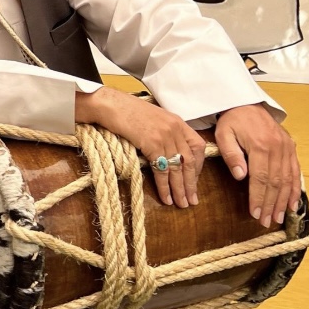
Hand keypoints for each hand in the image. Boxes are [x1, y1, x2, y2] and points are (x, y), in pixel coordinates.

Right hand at [74, 86, 206, 207]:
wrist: (110, 105)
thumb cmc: (126, 112)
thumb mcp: (152, 119)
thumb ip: (163, 133)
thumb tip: (166, 153)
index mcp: (177, 121)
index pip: (197, 146)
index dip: (198, 166)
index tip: (193, 180)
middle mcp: (175, 128)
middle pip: (189, 161)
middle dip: (191, 184)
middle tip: (192, 200)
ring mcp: (165, 136)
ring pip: (177, 169)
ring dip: (180, 189)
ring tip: (181, 203)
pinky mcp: (153, 144)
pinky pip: (163, 170)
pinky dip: (165, 187)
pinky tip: (166, 198)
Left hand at [215, 104, 301, 226]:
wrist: (247, 104)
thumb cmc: (232, 121)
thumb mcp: (224, 135)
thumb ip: (231, 155)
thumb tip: (240, 176)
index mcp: (260, 145)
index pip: (260, 178)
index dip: (258, 198)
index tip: (255, 214)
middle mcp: (277, 147)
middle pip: (276, 182)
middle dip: (271, 204)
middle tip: (266, 222)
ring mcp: (287, 148)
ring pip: (288, 179)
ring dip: (284, 201)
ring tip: (278, 218)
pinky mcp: (292, 148)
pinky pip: (296, 172)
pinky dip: (295, 189)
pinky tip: (293, 204)